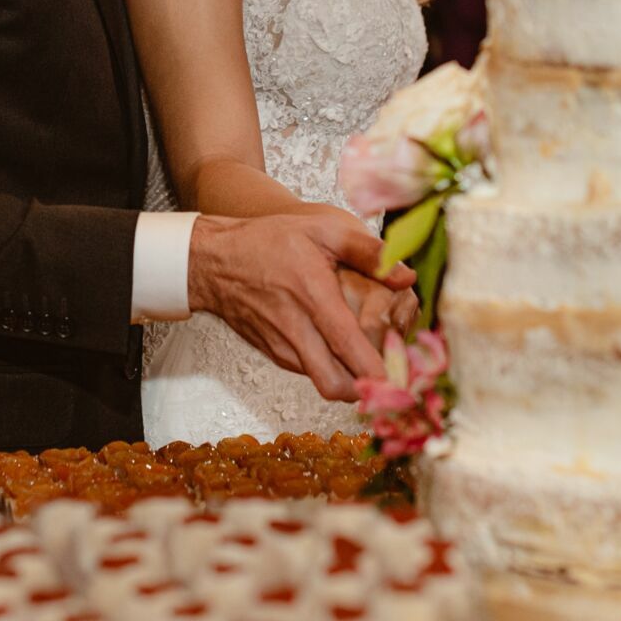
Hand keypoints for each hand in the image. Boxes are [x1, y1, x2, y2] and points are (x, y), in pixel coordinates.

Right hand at [187, 210, 414, 401]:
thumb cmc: (268, 242)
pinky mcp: (275, 355)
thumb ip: (368, 251)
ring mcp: (283, 348)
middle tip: (394, 373)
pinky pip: (311, 371)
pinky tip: (344, 346)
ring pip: (325, 383)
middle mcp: (296, 331)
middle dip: (369, 390)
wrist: (214, 261)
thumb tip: (406, 276)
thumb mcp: (321, 230)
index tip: (406, 378)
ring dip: (353, 379)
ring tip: (375, 357)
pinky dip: (332, 367)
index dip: (380, 373)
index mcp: (313, 297)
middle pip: (337, 386)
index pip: (350, 350)